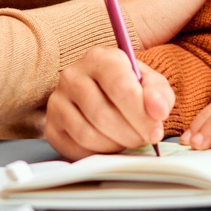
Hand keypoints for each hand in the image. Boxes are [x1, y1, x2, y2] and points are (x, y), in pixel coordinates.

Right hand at [44, 45, 175, 158]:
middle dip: (130, 133)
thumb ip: (159, 94)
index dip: (140, 114)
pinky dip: (98, 153)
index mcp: (99, 58)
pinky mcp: (51, 126)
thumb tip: (158, 111)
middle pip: (102, 114)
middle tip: (144, 139)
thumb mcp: (150, 84)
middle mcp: (72, 75)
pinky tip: (110, 144)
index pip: (119, 87)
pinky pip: (75, 148)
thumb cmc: (129, 87)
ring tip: (128, 139)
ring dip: (115, 145)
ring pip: (87, 134)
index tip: (155, 130)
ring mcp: (57, 101)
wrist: (102, 93)